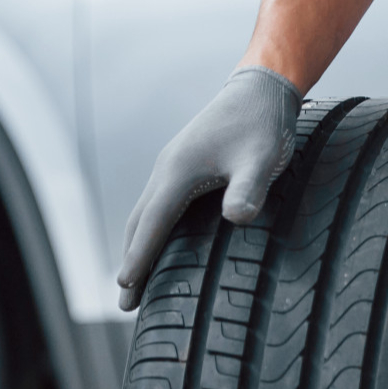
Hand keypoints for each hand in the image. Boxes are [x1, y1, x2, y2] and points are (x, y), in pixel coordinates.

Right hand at [116, 67, 300, 310]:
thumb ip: (249, 189)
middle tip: (126, 301)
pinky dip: (149, 228)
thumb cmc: (262, 123)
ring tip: (136, 280)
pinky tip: (160, 241)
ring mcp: (172, 165)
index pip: (151, 224)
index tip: (125, 289)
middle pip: (139, 223)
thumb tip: (237, 218)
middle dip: (131, 261)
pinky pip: (157, 203)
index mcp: (178, 172)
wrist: (260, 87)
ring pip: (144, 213)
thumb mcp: (261, 159)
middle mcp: (167, 169)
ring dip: (137, 245)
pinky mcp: (183, 163)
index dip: (138, 258)